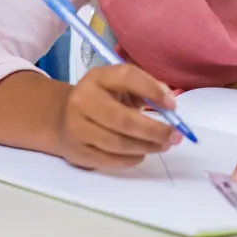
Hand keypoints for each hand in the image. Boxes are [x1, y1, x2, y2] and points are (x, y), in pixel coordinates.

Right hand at [54, 64, 181, 169]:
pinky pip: (110, 160)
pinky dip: (131, 159)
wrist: (61, 119)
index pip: (126, 76)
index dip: (151, 89)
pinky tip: (142, 153)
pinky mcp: (78, 151)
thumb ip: (145, 89)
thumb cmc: (102, 100)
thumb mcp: (119, 86)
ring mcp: (77, 128)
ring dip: (146, 147)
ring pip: (118, 143)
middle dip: (154, 130)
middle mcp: (83, 100)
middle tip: (175, 136)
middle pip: (122, 119)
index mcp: (97, 78)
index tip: (172, 105)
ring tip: (163, 145)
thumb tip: (170, 104)